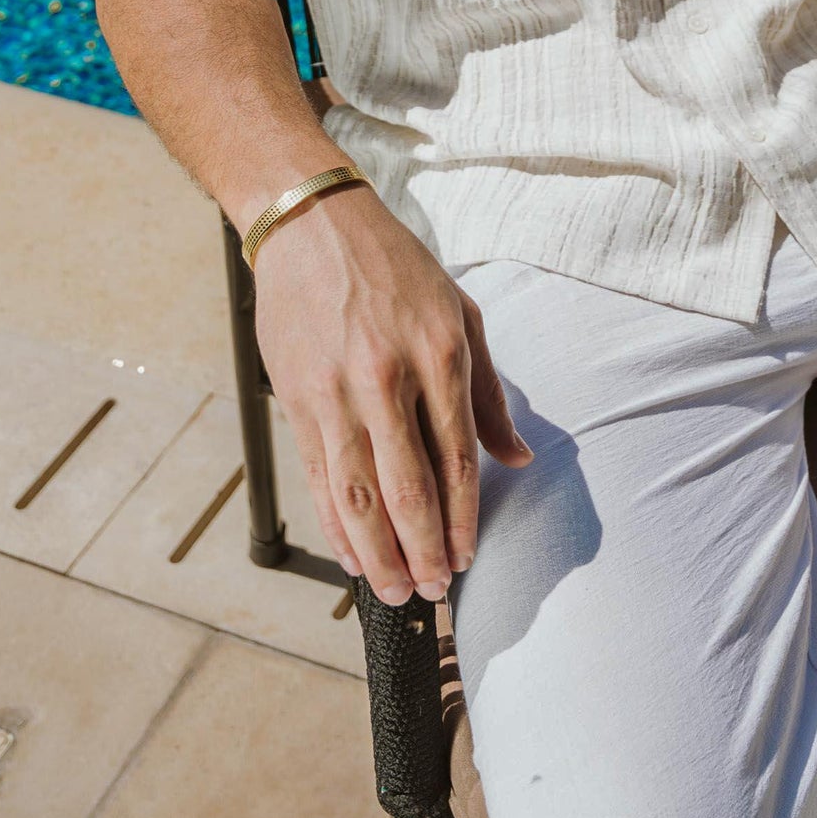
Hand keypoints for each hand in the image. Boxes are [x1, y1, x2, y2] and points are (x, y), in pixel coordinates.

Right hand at [248, 185, 531, 605]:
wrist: (312, 224)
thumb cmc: (396, 268)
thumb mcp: (460, 312)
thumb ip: (487, 392)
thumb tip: (518, 458)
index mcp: (440, 354)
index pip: (456, 458)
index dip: (463, 519)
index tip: (466, 558)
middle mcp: (388, 377)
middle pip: (408, 489)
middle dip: (423, 551)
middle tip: (432, 592)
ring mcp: (338, 391)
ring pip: (359, 494)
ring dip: (378, 553)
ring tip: (395, 590)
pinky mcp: (298, 399)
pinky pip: (319, 477)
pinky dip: (335, 524)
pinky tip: (351, 554)